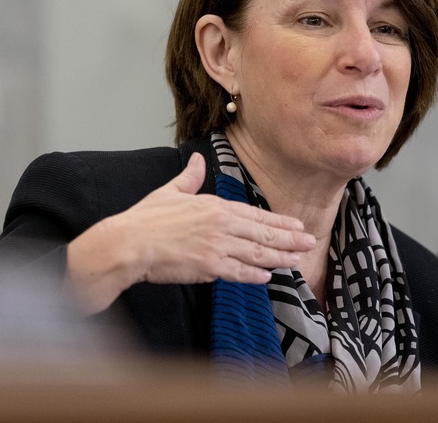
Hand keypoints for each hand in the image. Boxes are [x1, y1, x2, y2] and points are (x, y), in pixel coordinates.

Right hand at [65, 152, 314, 313]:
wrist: (128, 243)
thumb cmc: (145, 219)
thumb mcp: (170, 191)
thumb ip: (189, 177)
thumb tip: (195, 160)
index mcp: (215, 206)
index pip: (255, 214)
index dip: (279, 221)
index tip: (297, 225)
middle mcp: (221, 225)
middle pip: (263, 233)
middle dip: (289, 239)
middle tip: (309, 242)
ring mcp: (216, 247)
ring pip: (256, 253)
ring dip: (279, 257)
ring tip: (296, 260)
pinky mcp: (208, 268)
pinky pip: (238, 272)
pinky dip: (255, 275)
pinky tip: (268, 276)